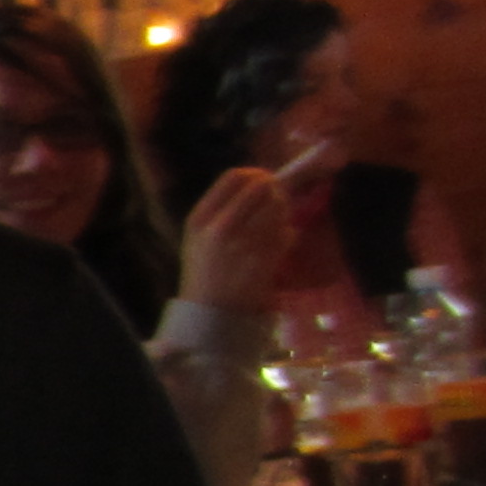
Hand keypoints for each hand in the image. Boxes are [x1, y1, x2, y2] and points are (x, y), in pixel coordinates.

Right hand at [180, 165, 293, 313]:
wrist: (210, 311)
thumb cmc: (205, 270)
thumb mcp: (198, 235)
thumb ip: (222, 208)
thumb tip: (262, 181)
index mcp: (200, 218)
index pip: (235, 177)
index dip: (255, 174)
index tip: (265, 179)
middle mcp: (220, 227)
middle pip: (261, 189)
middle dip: (275, 191)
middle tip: (278, 199)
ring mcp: (243, 243)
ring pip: (277, 209)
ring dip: (282, 213)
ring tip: (275, 224)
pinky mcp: (264, 258)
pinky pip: (286, 233)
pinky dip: (287, 235)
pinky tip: (278, 244)